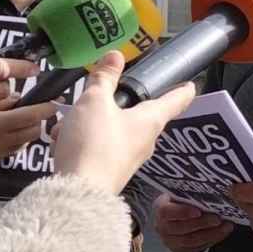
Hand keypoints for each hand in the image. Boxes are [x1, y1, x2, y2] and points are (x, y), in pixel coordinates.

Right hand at [0, 98, 57, 197]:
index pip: (30, 117)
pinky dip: (11, 144)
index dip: (46, 109)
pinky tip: (1, 136)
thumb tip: (14, 96)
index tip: (54, 102)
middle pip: (32, 132)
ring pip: (22, 144)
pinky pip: (7, 154)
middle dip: (39, 121)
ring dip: (25, 133)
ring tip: (20, 122)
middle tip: (39, 111)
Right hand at [53, 51, 195, 194]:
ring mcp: (129, 158)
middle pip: (139, 114)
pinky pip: (98, 147)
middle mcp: (145, 140)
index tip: (190, 85)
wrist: (78, 194)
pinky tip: (62, 142)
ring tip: (67, 125)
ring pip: (112, 130)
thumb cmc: (93, 144)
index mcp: (150, 120)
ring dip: (89, 123)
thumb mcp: (94, 102)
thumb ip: (104, 78)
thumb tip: (116, 56)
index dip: (183, 89)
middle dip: (114, 104)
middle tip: (94, 97)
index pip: (176, 100)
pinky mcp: (111, 171)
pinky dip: (81, 141)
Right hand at [154, 194, 234, 251]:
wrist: (180, 211)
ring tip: (225, 226)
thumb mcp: (185, 190)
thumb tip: (212, 185)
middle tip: (218, 218)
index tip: (198, 211)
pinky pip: (196, 249)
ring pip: (190, 241)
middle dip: (202, 223)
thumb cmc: (184, 198)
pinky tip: (222, 233)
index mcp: (160, 207)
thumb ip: (193, 190)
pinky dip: (211, 241)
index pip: (166, 212)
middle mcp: (162, 227)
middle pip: (181, 228)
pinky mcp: (180, 251)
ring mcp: (170, 241)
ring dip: (211, 234)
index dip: (182, 212)